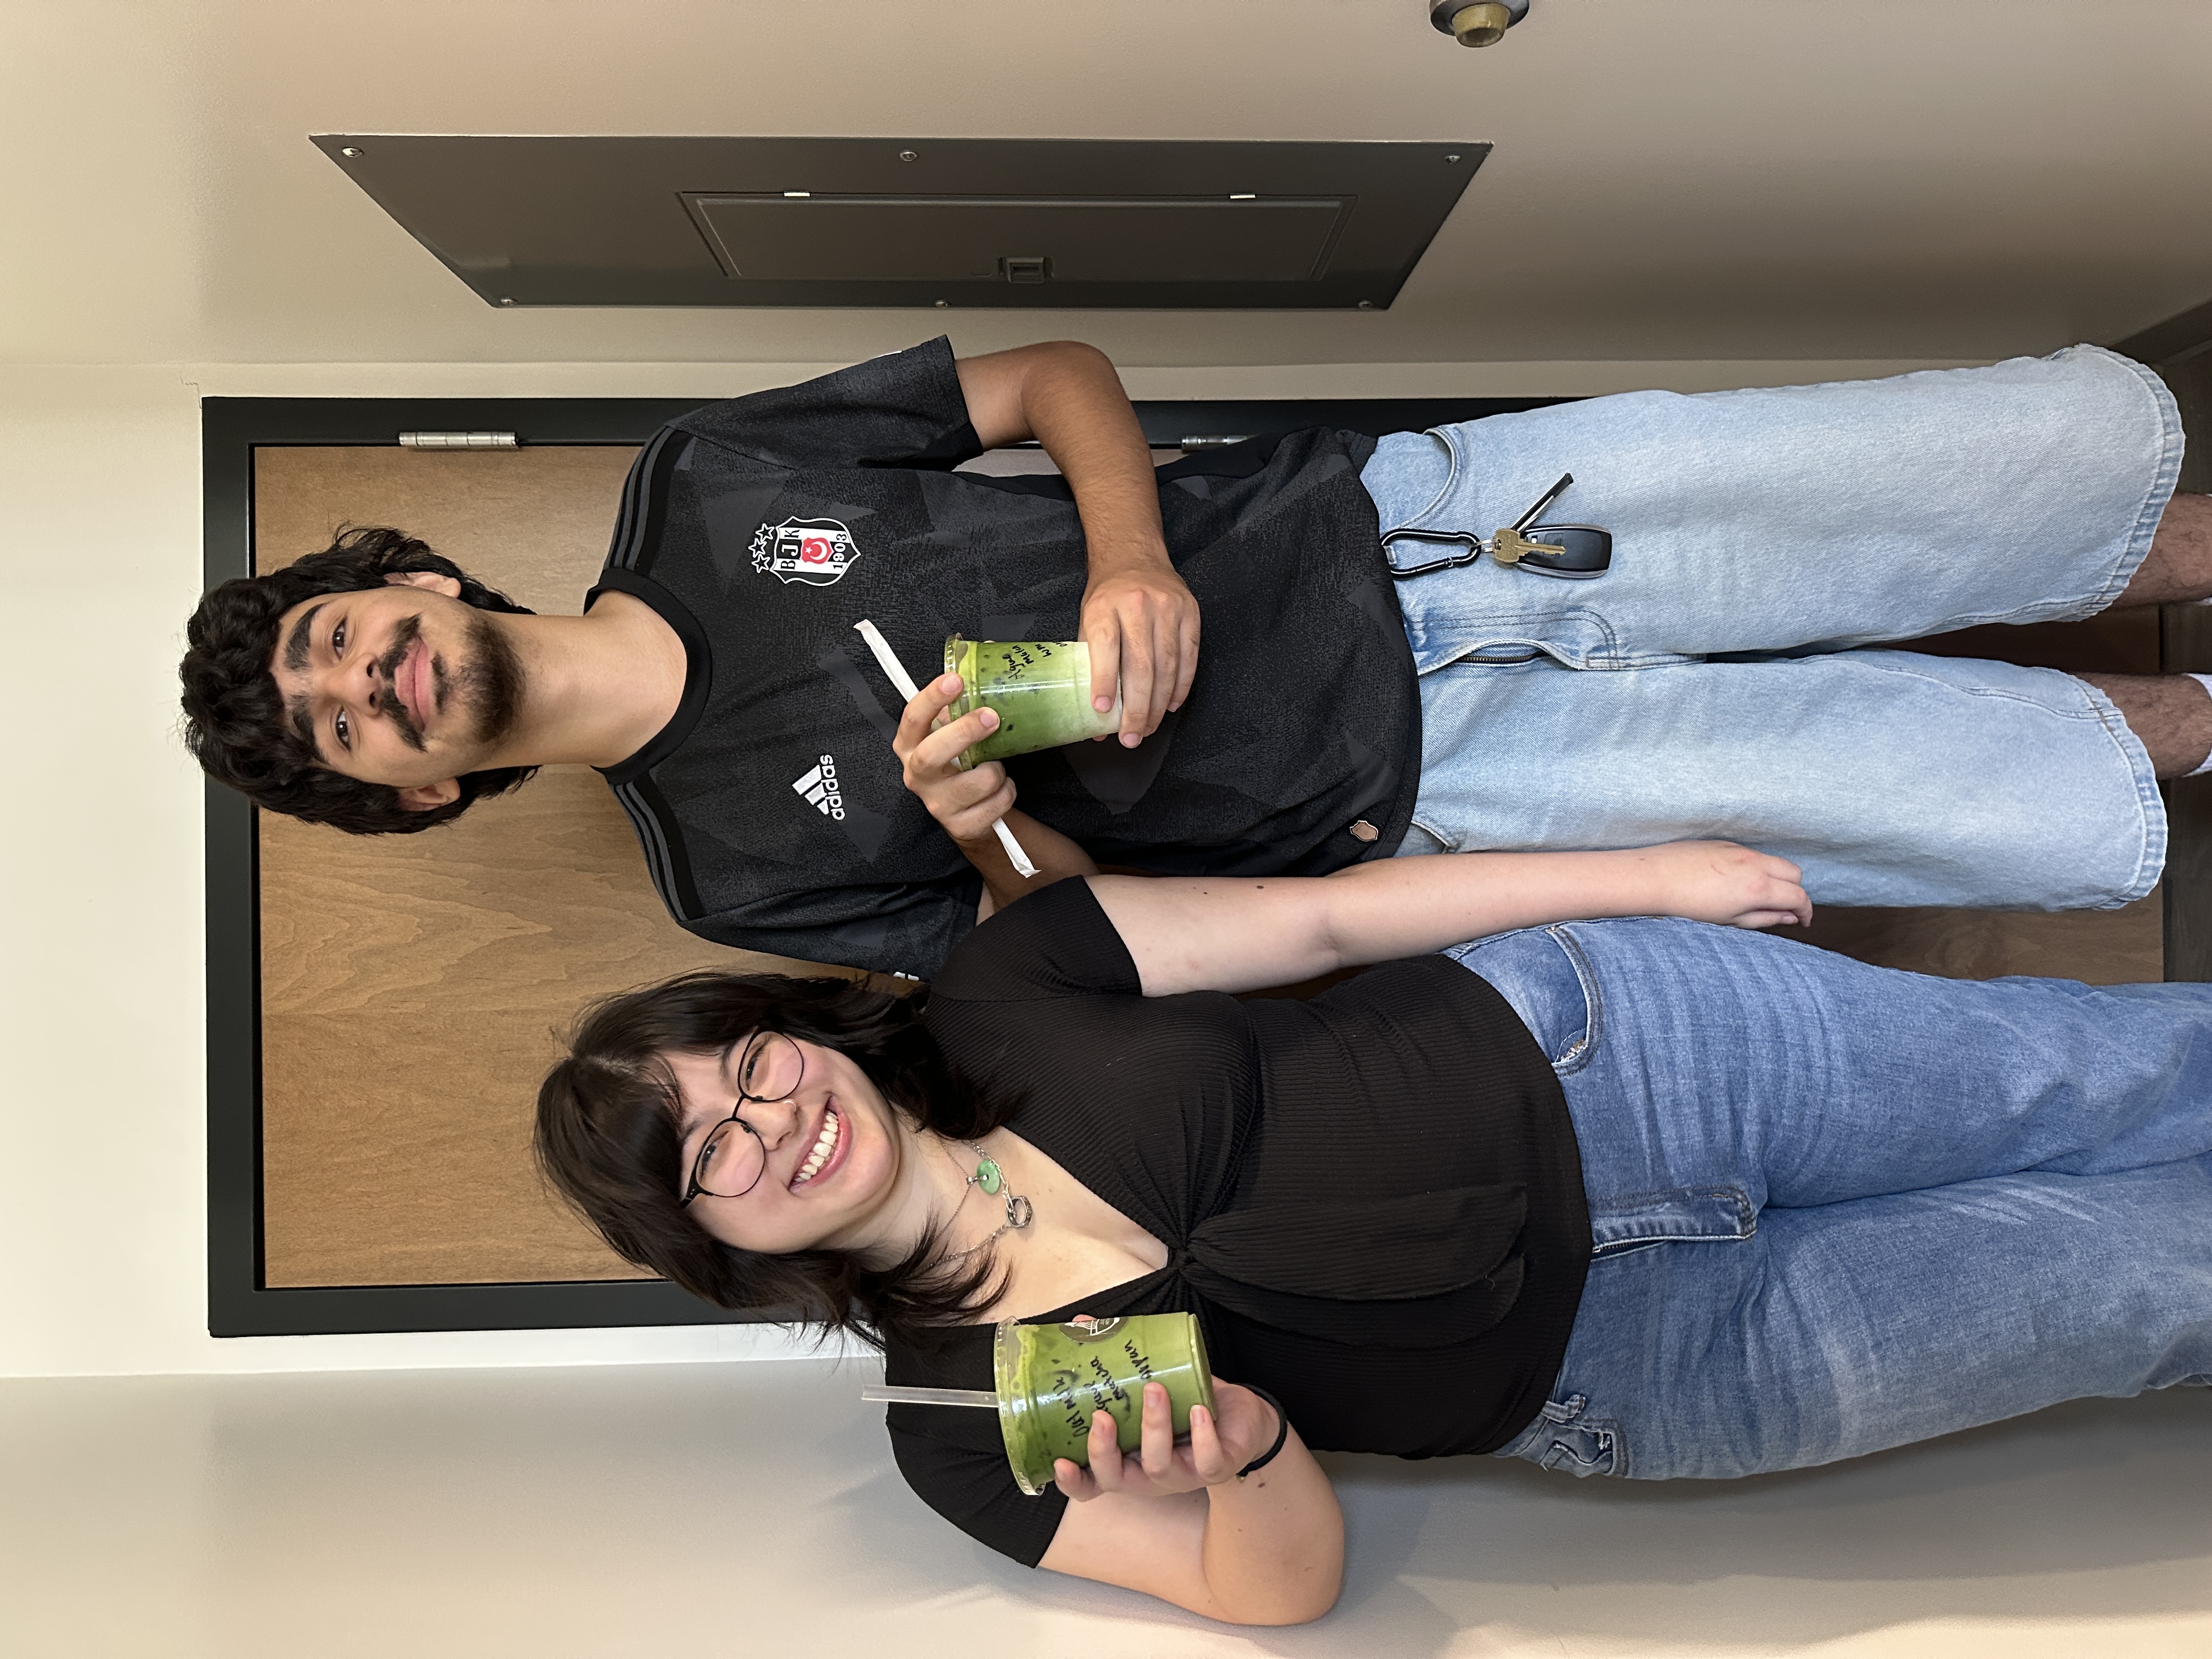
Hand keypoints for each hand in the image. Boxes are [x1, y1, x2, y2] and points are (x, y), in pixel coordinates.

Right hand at [893, 670, 1015, 846]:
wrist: (970, 813)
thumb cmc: (962, 762)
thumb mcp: (957, 730)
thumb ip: (965, 699)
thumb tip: (994, 651)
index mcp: (910, 744)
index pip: (912, 718)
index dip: (932, 697)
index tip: (956, 679)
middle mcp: (916, 774)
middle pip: (931, 754)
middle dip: (963, 733)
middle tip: (991, 717)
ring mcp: (936, 803)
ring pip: (975, 781)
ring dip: (997, 770)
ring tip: (997, 766)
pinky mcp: (958, 826)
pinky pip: (994, 805)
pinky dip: (1006, 793)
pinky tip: (1000, 789)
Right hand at [1052, 1379, 1281, 1503]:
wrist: (1241, 1417)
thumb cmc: (1186, 1402)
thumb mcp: (1149, 1384)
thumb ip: (1119, 1362)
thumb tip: (1081, 1323)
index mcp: (1128, 1460)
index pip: (1093, 1483)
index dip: (1073, 1481)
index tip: (1059, 1460)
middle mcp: (1149, 1475)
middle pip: (1116, 1480)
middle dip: (1103, 1452)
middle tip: (1101, 1417)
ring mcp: (1182, 1476)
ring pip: (1159, 1465)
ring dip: (1154, 1426)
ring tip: (1154, 1389)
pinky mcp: (1216, 1468)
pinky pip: (1207, 1460)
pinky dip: (1201, 1436)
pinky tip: (1197, 1411)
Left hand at [1079, 557, 1200, 748]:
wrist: (1134, 556)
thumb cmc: (1107, 596)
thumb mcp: (1088, 619)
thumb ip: (1090, 664)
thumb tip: (1097, 716)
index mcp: (1105, 606)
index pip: (1106, 647)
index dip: (1104, 681)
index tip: (1102, 711)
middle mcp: (1137, 605)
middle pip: (1141, 665)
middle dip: (1136, 708)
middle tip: (1131, 737)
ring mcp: (1168, 607)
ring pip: (1168, 666)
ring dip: (1158, 704)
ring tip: (1148, 728)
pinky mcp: (1190, 612)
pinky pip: (1189, 657)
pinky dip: (1181, 686)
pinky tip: (1170, 705)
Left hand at [1634, 841, 1811, 929]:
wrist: (1654, 879)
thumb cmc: (1688, 905)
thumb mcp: (1730, 921)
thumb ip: (1765, 918)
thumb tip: (1790, 916)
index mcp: (1758, 887)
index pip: (1799, 896)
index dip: (1806, 911)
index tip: (1802, 921)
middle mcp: (1754, 863)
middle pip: (1794, 873)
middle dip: (1795, 891)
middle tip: (1784, 908)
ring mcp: (1740, 850)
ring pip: (1773, 861)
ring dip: (1776, 877)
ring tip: (1757, 897)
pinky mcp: (1725, 843)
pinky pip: (1752, 855)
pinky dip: (1756, 868)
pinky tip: (1735, 882)